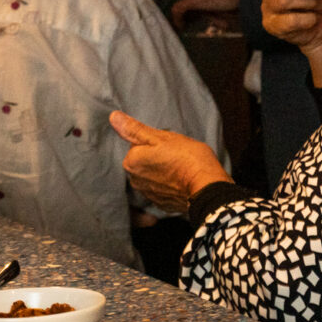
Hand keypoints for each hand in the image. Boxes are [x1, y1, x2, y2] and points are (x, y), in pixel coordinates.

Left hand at [112, 111, 229, 212]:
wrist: (207, 187)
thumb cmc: (187, 159)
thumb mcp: (162, 137)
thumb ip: (135, 129)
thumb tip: (114, 117)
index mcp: (131, 162)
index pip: (138, 145)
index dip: (157, 142)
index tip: (170, 145)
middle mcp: (135, 180)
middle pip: (145, 162)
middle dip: (158, 157)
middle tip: (177, 155)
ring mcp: (149, 194)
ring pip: (154, 176)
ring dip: (164, 171)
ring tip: (182, 168)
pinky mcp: (162, 204)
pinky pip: (163, 190)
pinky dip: (171, 185)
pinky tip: (184, 181)